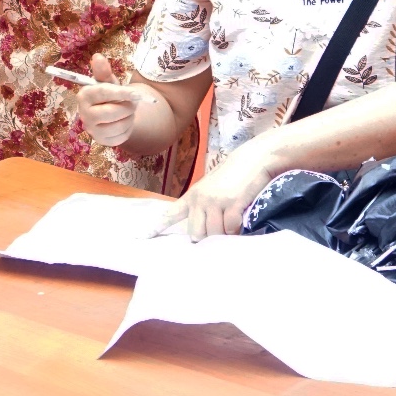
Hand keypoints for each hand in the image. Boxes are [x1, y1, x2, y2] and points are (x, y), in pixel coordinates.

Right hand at [76, 54, 146, 146]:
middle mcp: (84, 114)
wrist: (110, 114)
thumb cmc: (109, 95)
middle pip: (112, 112)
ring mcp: (92, 130)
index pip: (103, 93)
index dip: (122, 93)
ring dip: (129, 118)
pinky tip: (124, 123)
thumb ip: (103, 71)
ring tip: (127, 112)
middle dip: (128, 107)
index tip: (136, 93)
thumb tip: (97, 56)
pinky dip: (127, 129)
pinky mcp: (101, 141)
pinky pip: (121, 137)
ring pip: (119, 125)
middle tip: (132, 102)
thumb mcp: (108, 82)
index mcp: (84, 95)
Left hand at [154, 139, 278, 240]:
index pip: (172, 214)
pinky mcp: (232, 204)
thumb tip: (203, 231)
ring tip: (233, 221)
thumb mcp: (212, 187)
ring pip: (214, 234)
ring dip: (225, 234)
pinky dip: (237, 229)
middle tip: (219, 230)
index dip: (157, 227)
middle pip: (196, 234)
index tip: (142, 236)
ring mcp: (215, 202)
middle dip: (207, 238)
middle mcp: (200, 199)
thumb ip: (204, 205)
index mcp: (193, 195)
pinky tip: (241, 218)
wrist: (254, 158)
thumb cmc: (234, 173)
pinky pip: (231, 229)